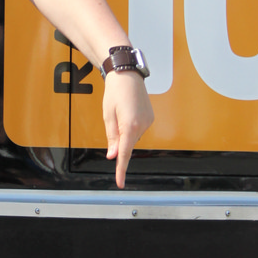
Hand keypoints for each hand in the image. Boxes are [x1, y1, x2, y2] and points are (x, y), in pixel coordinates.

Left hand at [103, 70, 153, 188]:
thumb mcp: (107, 115)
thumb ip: (112, 137)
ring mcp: (148, 122)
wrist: (127, 74)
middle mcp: (142, 125)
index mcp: (130, 126)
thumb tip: (113, 155)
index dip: (121, 170)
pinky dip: (131, 126)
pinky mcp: (150, 118)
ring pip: (133, 137)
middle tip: (113, 118)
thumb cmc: (115, 92)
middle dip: (119, 140)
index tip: (120, 182)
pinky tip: (128, 112)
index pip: (124, 154)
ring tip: (120, 111)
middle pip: (128, 144)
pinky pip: (138, 129)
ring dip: (125, 131)